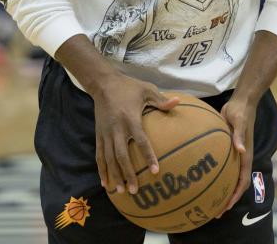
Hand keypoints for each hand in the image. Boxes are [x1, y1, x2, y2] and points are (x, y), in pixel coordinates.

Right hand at [89, 73, 178, 195]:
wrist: (103, 84)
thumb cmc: (129, 87)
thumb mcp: (146, 89)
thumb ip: (161, 100)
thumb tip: (178, 102)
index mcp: (130, 118)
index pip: (141, 140)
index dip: (148, 156)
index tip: (155, 170)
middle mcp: (117, 129)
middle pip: (122, 156)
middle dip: (127, 174)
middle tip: (135, 190)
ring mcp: (106, 133)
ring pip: (109, 159)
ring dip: (114, 176)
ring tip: (121, 191)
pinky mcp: (98, 135)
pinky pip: (99, 156)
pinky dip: (102, 170)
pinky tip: (105, 183)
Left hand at [217, 96, 255, 216]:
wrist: (241, 102)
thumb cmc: (241, 112)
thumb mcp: (240, 122)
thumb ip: (240, 136)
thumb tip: (241, 150)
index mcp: (246, 156)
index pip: (242, 181)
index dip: (235, 195)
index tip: (225, 206)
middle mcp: (241, 158)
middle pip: (236, 185)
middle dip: (227, 199)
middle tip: (214, 212)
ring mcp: (235, 155)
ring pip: (228, 178)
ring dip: (220, 190)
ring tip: (206, 201)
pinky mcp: (227, 149)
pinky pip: (221, 167)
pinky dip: (214, 175)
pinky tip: (200, 178)